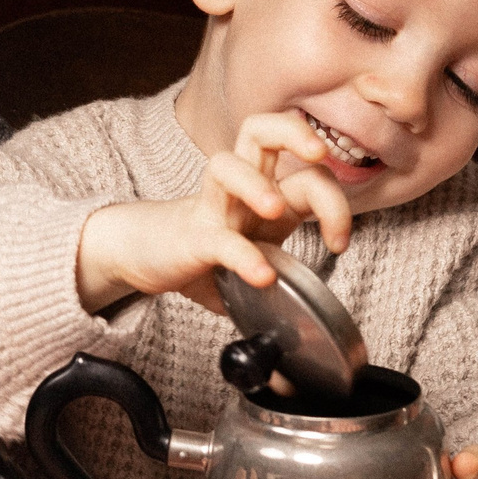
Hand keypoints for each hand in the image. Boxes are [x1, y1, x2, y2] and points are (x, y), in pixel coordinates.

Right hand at [75, 111, 353, 313]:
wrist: (137, 254)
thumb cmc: (196, 253)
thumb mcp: (246, 267)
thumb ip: (272, 293)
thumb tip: (295, 348)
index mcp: (263, 195)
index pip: (305, 173)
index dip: (334, 199)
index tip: (339, 243)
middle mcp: (238, 193)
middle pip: (262, 130)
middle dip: (297, 134)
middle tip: (318, 157)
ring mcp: (211, 210)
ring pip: (227, 164)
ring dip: (257, 183)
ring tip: (276, 211)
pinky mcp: (190, 237)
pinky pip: (217, 237)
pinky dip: (242, 254)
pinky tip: (261, 275)